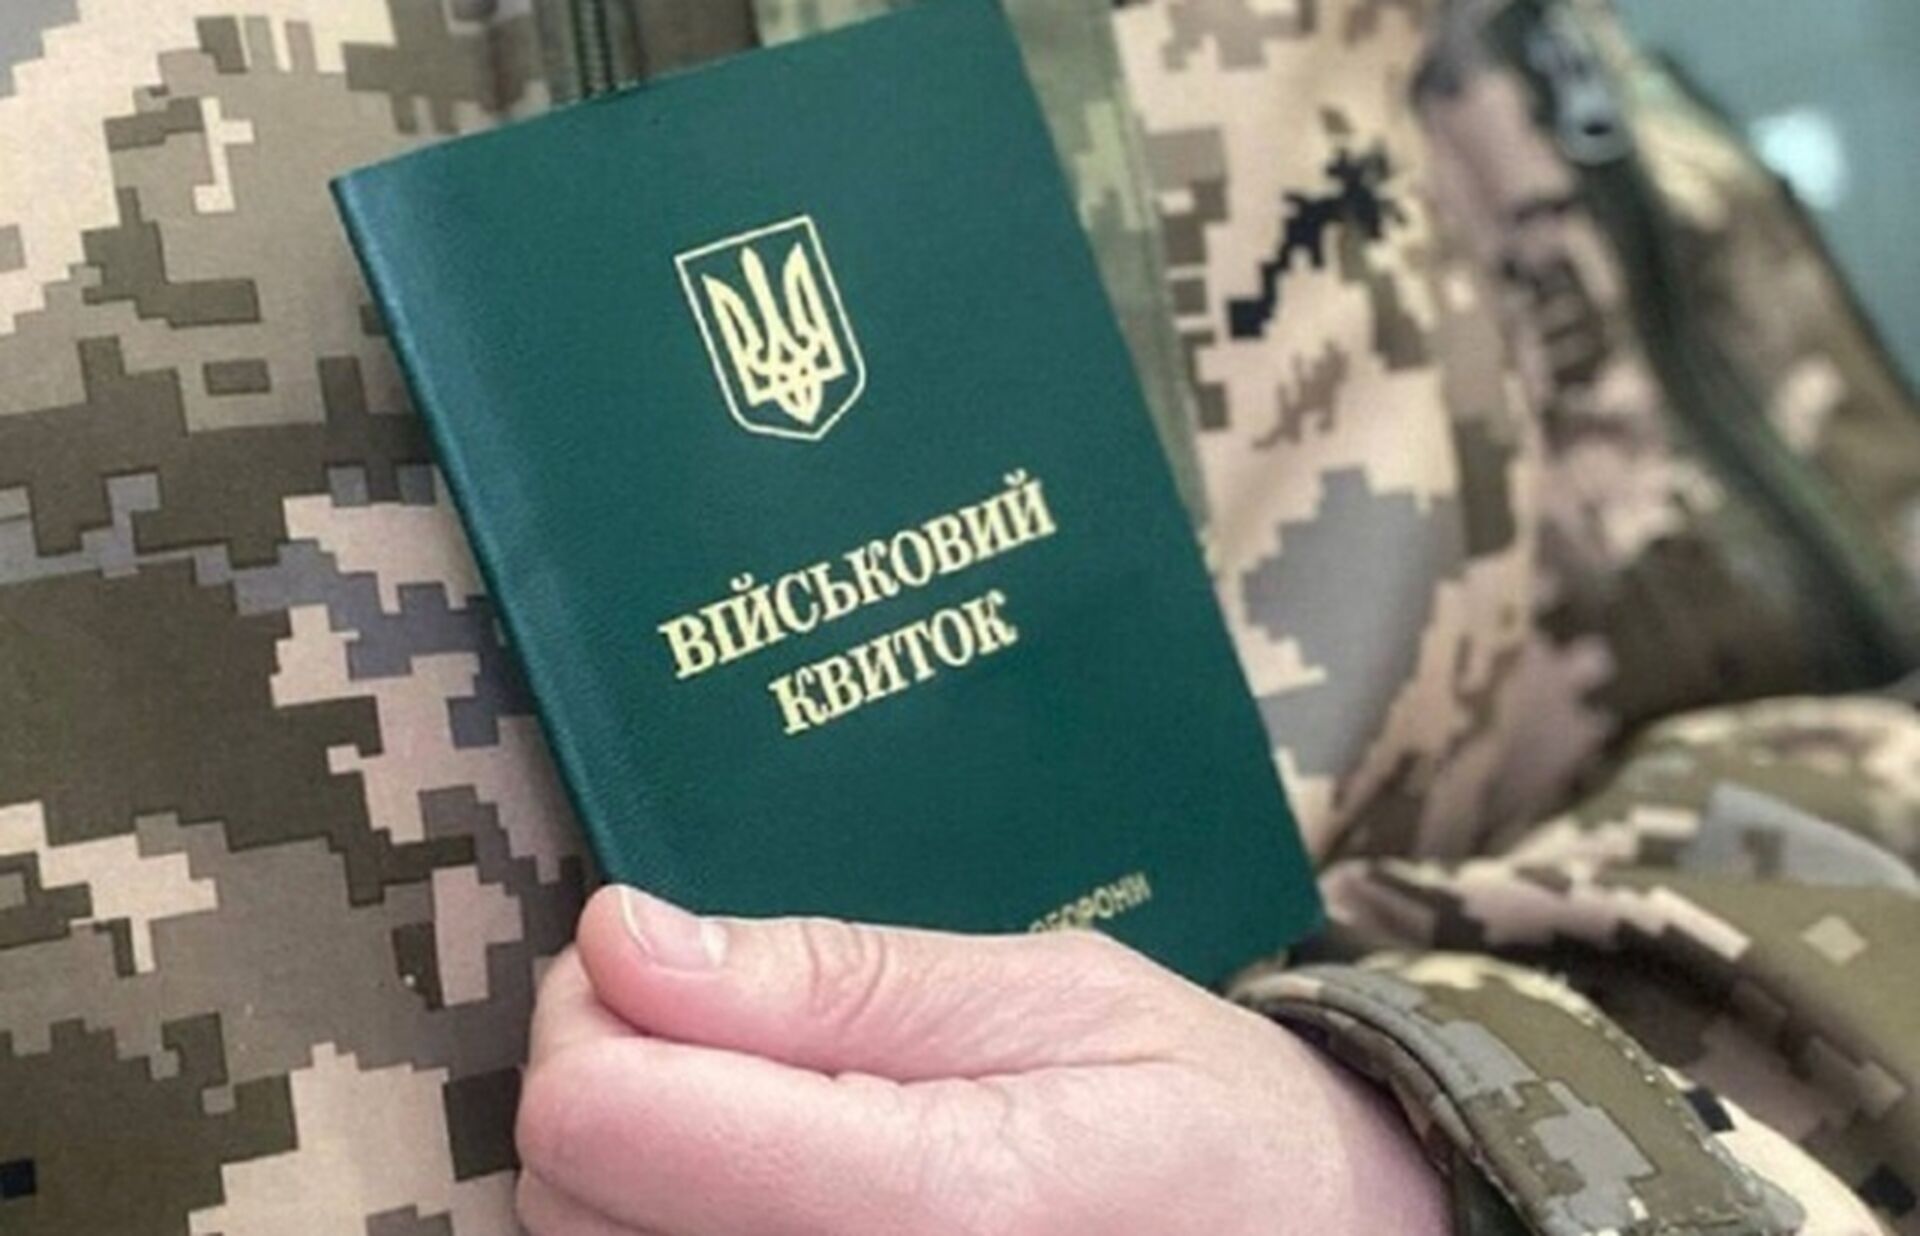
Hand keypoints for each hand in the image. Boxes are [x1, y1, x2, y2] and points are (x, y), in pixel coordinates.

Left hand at [515, 887, 1445, 1235]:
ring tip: (759, 1103)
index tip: (656, 958)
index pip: (607, 1125)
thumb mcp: (1055, 998)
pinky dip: (673, 1221)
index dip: (595, 1012)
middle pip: (569, 1200)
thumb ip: (837, 984)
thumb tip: (624, 941)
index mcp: (939, 1208)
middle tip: (719, 1020)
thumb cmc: (1200, 1115)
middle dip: (612, 1079)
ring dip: (634, 1161)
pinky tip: (764, 1180)